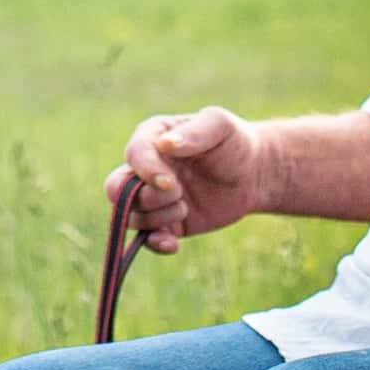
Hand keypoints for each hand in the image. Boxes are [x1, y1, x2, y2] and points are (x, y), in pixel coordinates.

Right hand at [106, 106, 262, 254]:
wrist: (253, 174)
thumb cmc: (234, 142)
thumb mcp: (220, 126)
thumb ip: (194, 133)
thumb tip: (165, 144)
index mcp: (152, 138)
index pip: (134, 154)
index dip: (147, 171)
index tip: (171, 183)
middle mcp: (145, 169)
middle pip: (116, 188)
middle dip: (144, 198)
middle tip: (177, 194)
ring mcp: (153, 197)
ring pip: (131, 216)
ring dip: (158, 217)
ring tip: (186, 207)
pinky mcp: (166, 222)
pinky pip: (147, 238)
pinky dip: (156, 243)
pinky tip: (173, 243)